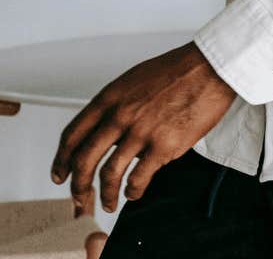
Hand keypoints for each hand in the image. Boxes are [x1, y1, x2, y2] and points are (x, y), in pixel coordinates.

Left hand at [50, 43, 237, 216]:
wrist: (211, 68)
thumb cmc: (178, 71)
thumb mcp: (133, 80)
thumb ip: (115, 105)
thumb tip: (105, 129)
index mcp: (109, 99)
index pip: (72, 135)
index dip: (61, 160)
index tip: (60, 174)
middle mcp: (120, 116)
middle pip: (85, 160)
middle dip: (78, 186)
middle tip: (79, 199)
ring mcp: (141, 132)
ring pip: (110, 174)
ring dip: (106, 195)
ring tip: (109, 203)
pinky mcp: (165, 145)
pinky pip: (139, 177)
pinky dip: (133, 191)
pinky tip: (134, 193)